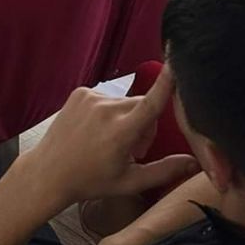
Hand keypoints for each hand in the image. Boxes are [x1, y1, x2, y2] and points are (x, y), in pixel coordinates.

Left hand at [23, 68, 197, 211]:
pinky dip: (109, 112)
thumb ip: (165, 171)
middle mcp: (107, 109)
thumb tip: (195, 163)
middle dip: (145, 123)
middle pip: (143, 105)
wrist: (49, 172)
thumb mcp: (130, 182)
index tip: (176, 62)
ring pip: (125, 102)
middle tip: (133, 149)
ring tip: (111, 141)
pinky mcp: (80, 92)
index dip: (166, 82)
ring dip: (127, 118)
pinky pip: (107, 97)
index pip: (151, 102)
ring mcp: (91, 97)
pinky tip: (96, 130)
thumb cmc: (92, 181)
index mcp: (121, 132)